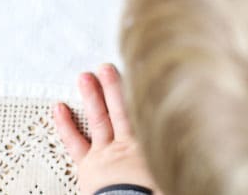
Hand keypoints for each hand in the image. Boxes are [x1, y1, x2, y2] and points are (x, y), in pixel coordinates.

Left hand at [53, 63, 157, 194]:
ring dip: (92, 96)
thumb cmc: (152, 193)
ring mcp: (106, 153)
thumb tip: (189, 138)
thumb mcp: (167, 170)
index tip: (138, 77)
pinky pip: (75, 142)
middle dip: (113, 86)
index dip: (139, 95)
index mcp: (148, 146)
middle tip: (106, 66)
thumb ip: (168, 150)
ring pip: (99, 118)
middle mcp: (127, 145)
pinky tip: (58, 108)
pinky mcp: (89, 165)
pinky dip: (65, 125)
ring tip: (84, 76)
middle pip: (121, 109)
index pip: (143, 113)